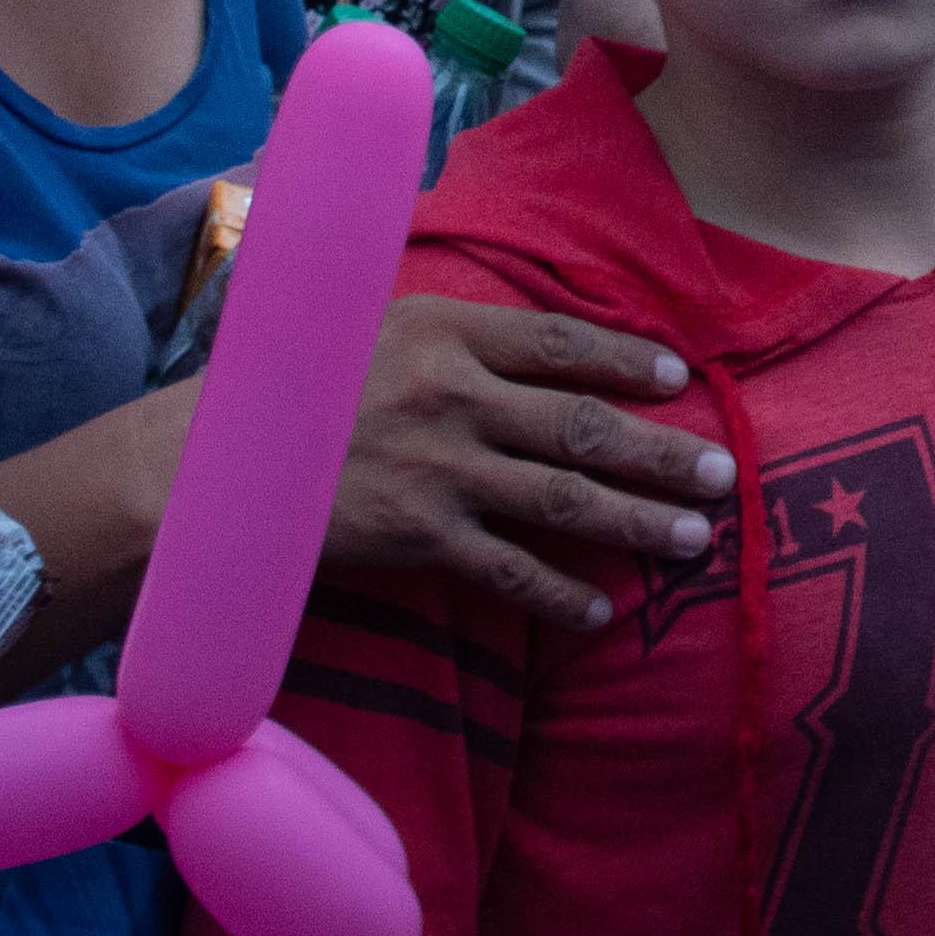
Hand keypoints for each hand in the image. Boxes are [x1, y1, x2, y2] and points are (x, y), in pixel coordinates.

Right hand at [321, 299, 736, 625]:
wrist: (212, 466)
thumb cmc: (292, 388)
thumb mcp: (371, 325)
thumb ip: (453, 332)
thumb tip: (533, 337)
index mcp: (442, 330)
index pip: (559, 342)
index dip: (627, 358)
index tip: (679, 377)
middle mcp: (453, 395)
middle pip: (585, 425)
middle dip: (663, 451)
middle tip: (722, 471)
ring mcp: (441, 470)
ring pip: (566, 498)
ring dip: (639, 521)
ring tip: (695, 538)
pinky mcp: (420, 538)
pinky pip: (510, 571)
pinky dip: (561, 593)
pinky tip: (602, 610)